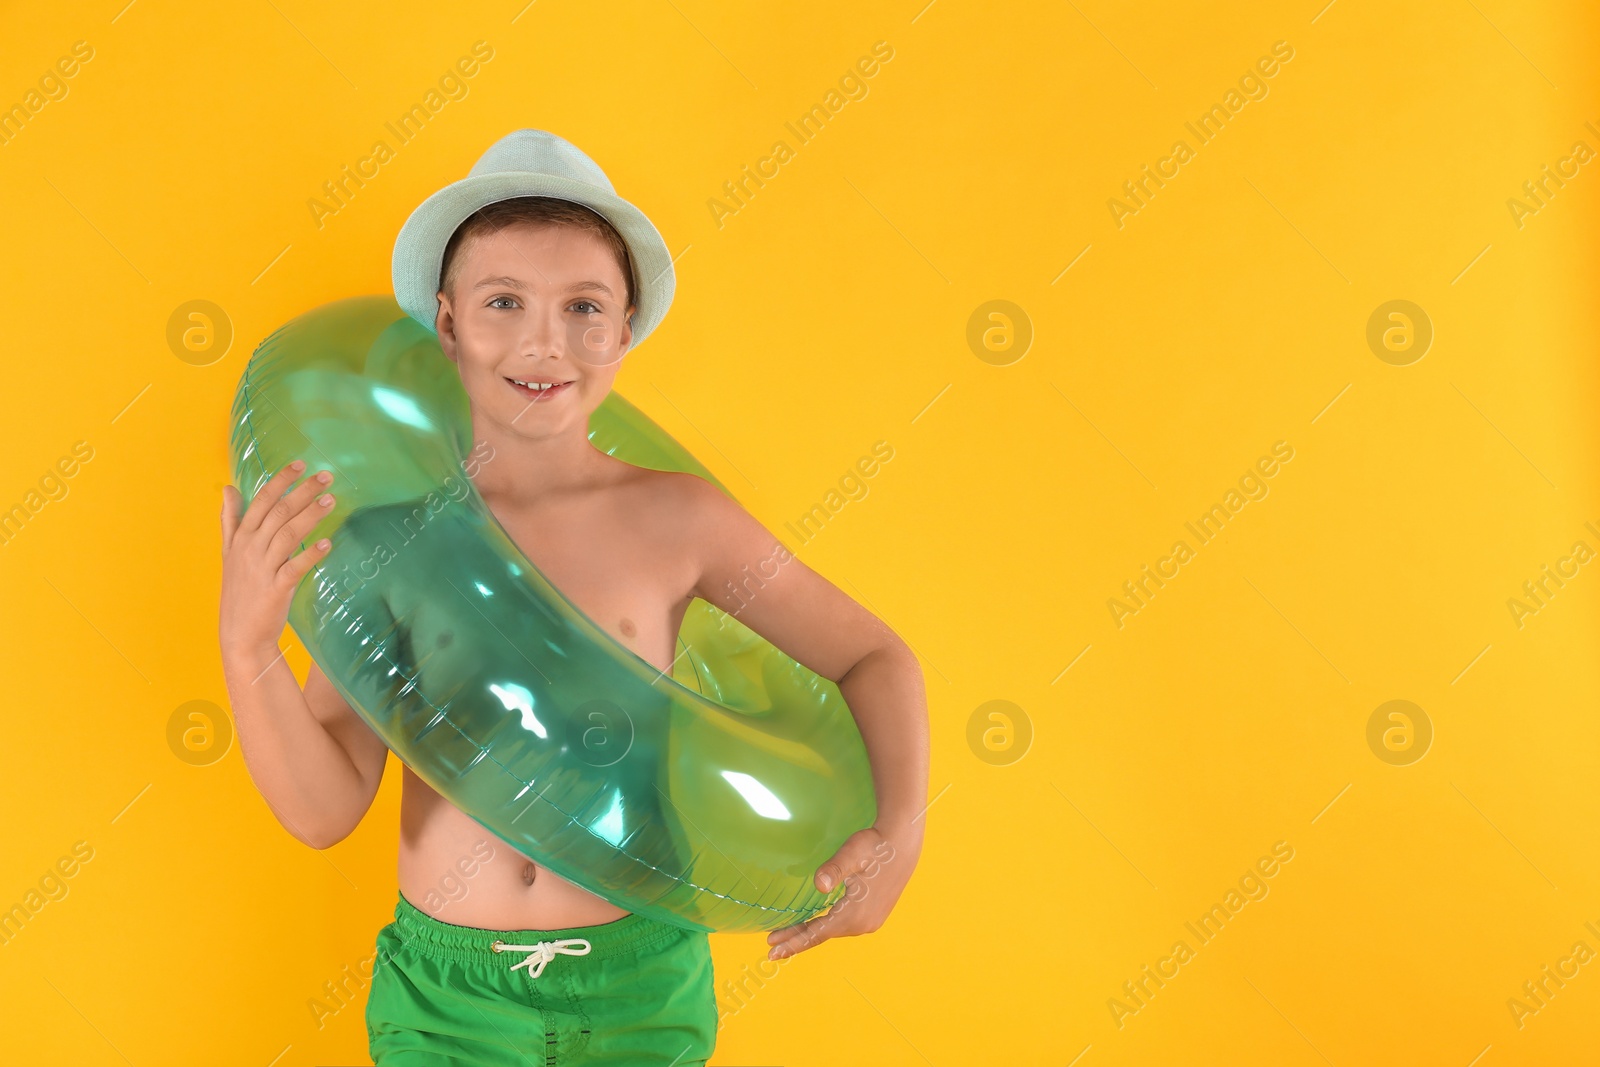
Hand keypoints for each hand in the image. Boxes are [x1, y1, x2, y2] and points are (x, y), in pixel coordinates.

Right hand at [219, 460, 337, 659]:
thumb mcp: (229, 553)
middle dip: (302, 491)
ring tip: (331, 501)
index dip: (281, 480)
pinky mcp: (276, 589)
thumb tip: (227, 488)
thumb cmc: (239, 590)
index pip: (262, 501)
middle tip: (327, 476)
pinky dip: (311, 554)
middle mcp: (250, 549)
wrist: (240, 634)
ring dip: (310, 515)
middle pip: (278, 512)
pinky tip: (328, 543)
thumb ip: (230, 520)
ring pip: (287, 534)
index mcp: (241, 537)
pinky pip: (295, 567)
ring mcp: (262, 568)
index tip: (301, 464)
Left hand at [765, 824, 919, 960]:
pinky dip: (826, 927)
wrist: (902, 844)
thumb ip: (834, 870)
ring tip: (790, 936)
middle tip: (771, 949)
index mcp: (854, 914)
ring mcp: (870, 921)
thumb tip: (819, 884)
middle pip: (822, 935)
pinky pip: (843, 926)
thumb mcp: (851, 854)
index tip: (772, 952)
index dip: (793, 943)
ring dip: (811, 933)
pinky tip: (817, 924)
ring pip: (833, 931)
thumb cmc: (874, 846)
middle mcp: (863, 924)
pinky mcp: (874, 915)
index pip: (816, 933)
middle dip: (797, 940)